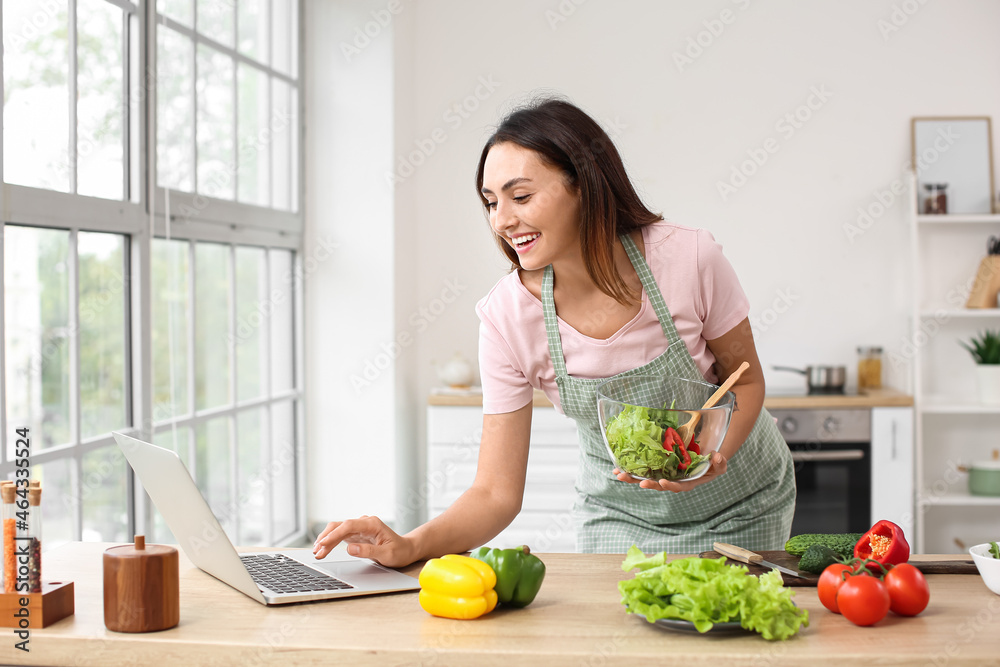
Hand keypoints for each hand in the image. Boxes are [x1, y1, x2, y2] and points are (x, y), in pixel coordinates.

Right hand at [312, 515, 414, 567]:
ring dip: (326, 540)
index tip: (323, 543)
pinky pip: (340, 535)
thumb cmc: (399, 551)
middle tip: (317, 551)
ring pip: (338, 530)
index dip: (334, 534)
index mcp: (372, 524)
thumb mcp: (387, 555)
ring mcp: (360, 527)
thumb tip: (350, 548)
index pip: (348, 525)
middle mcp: (364, 522)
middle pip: (340, 526)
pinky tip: (323, 549)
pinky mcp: (357, 534)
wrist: (406, 549)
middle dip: (326, 538)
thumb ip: (369, 551)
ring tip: (317, 552)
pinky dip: (331, 542)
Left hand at [613, 451, 727, 491]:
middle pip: (657, 484)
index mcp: (687, 482)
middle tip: (638, 482)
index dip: (670, 485)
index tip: (662, 482)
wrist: (704, 458)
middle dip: (646, 483)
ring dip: (632, 477)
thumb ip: (720, 463)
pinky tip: (618, 467)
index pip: (678, 486)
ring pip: (646, 478)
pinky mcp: (656, 467)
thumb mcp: (720, 464)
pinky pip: (643, 469)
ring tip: (619, 475)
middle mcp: (672, 480)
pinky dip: (631, 469)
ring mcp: (663, 474)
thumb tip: (717, 456)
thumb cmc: (712, 464)